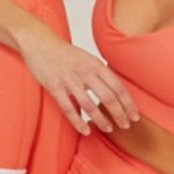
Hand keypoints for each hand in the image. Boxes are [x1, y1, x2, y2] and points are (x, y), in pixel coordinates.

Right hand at [19, 32, 139, 135]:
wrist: (39, 43)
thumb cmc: (64, 53)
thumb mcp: (87, 59)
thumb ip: (100, 73)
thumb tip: (115, 91)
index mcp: (96, 65)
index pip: (118, 87)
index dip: (128, 103)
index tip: (134, 115)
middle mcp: (85, 72)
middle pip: (108, 97)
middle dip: (119, 114)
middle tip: (125, 125)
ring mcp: (69, 80)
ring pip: (89, 105)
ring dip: (101, 120)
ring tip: (108, 129)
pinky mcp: (54, 86)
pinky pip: (68, 108)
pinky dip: (78, 122)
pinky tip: (85, 130)